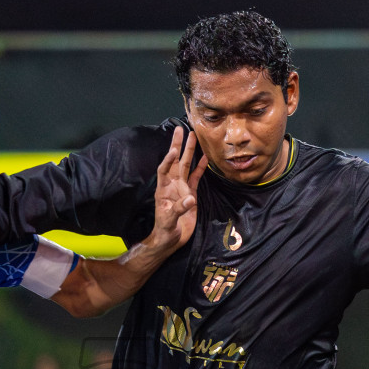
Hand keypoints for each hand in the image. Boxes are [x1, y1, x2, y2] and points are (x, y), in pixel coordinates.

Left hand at [147, 128, 204, 251]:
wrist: (171, 239)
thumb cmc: (165, 230)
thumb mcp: (170, 220)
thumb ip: (179, 209)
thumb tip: (191, 198)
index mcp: (163, 189)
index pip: (164, 170)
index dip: (167, 160)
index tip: (173, 151)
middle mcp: (172, 185)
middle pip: (175, 161)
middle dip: (178, 145)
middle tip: (180, 129)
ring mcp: (182, 188)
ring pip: (186, 166)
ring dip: (189, 151)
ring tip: (193, 136)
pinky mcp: (190, 194)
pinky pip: (196, 177)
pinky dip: (200, 168)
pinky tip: (205, 157)